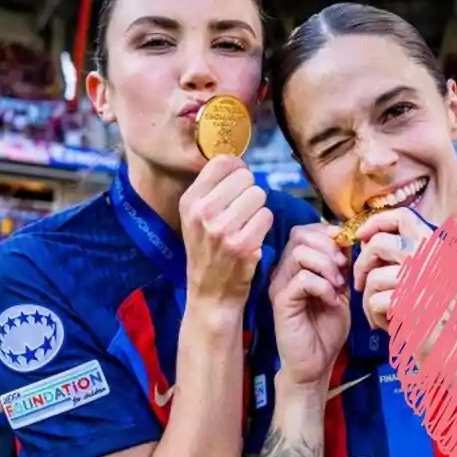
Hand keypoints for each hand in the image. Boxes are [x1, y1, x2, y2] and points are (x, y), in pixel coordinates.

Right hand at [181, 155, 274, 306]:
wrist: (210, 295)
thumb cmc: (207, 252)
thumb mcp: (195, 218)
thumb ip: (212, 189)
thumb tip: (237, 161)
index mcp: (189, 201)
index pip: (223, 162)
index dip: (238, 170)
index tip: (238, 184)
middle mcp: (202, 212)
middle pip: (246, 177)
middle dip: (250, 191)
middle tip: (242, 212)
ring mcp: (222, 229)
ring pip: (259, 195)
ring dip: (258, 209)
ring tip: (247, 225)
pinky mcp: (243, 245)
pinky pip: (267, 216)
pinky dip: (265, 226)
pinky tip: (253, 238)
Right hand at [269, 224, 350, 387]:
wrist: (316, 365)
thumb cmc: (326, 330)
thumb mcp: (340, 290)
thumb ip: (341, 266)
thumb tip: (349, 240)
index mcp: (296, 266)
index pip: (304, 230)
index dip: (327, 233)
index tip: (346, 250)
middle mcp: (284, 272)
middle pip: (300, 235)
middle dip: (329, 247)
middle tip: (344, 269)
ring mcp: (280, 286)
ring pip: (299, 254)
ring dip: (327, 267)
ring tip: (339, 287)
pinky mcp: (282, 302)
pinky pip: (302, 279)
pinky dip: (323, 287)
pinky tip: (332, 302)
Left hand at [353, 209, 433, 331]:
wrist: (456, 351)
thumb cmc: (438, 316)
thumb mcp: (430, 276)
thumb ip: (405, 255)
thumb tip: (368, 238)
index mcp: (438, 248)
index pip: (403, 217)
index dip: (376, 222)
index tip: (361, 236)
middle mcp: (433, 258)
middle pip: (378, 243)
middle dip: (361, 264)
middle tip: (359, 284)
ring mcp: (422, 279)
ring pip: (372, 277)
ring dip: (368, 298)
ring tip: (381, 313)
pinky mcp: (410, 302)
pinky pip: (374, 302)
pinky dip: (374, 317)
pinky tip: (388, 326)